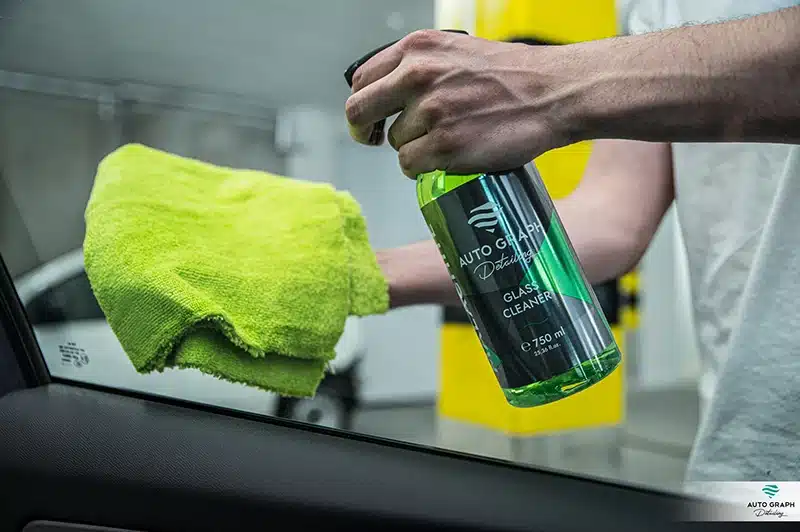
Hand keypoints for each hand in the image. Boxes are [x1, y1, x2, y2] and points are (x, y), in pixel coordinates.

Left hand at [345, 30, 578, 177]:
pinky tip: (449, 157)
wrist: (553, 93)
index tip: (372, 119)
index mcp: (418, 48)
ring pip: (395, 143)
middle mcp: (419, 76)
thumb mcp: (456, 51)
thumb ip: (418, 67)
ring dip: (415, 148)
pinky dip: (425, 168)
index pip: (362, 80)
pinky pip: (411, 166)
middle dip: (366, 132)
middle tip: (377, 141)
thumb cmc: (510, 75)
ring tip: (449, 138)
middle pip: (360, 112)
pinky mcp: (447, 146)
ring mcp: (432, 113)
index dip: (364, 104)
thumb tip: (387, 94)